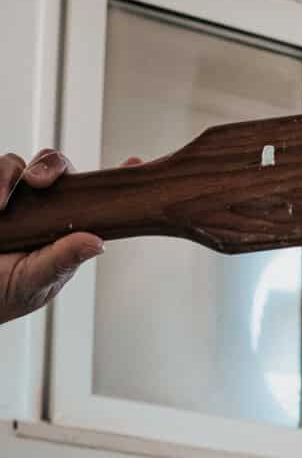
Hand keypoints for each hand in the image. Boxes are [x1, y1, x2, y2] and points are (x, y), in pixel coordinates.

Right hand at [0, 150, 102, 324]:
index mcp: (64, 230)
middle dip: (50, 166)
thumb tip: (98, 242)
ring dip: (10, 175)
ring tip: (1, 206)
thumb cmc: (4, 294)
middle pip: (55, 168)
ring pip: (18, 165)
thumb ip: (62, 260)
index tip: (134, 163)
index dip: (114, 180)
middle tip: (38, 182)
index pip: (92, 200)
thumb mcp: (35, 281)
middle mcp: (40, 208)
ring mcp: (13, 199)